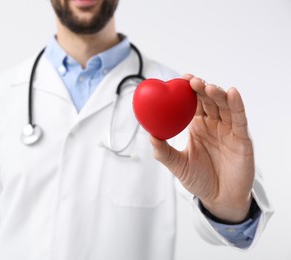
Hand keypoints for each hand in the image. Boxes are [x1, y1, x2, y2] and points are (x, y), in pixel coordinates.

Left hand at [150, 74, 253, 222]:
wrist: (220, 199)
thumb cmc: (199, 180)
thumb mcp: (178, 165)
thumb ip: (164, 152)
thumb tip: (150, 136)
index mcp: (197, 127)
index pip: (193, 103)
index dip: (188, 90)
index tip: (180, 79)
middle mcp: (213, 125)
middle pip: (209, 100)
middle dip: (201, 88)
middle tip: (191, 81)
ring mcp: (228, 130)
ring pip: (224, 106)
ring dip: (217, 94)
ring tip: (208, 87)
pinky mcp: (242, 138)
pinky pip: (240, 119)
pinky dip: (237, 104)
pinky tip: (232, 93)